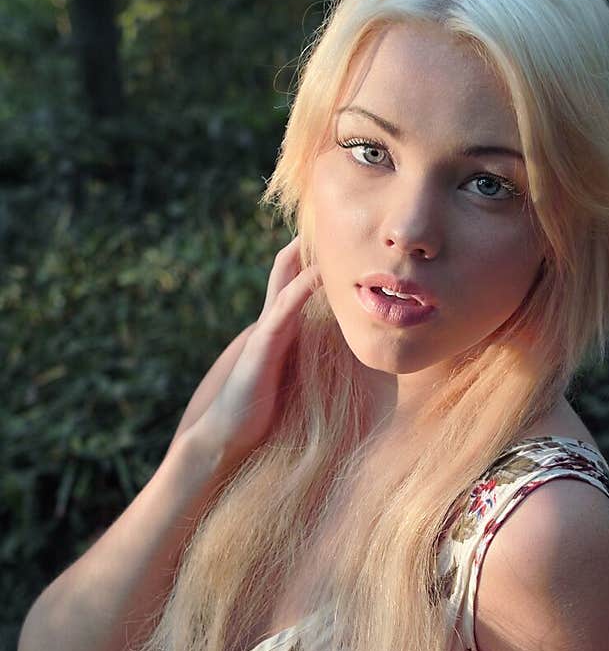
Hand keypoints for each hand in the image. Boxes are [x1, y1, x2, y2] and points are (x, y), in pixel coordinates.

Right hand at [190, 236, 321, 466]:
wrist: (229, 435)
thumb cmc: (262, 411)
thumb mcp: (291, 377)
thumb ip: (305, 359)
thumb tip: (334, 352)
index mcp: (282, 332)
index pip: (296, 286)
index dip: (313, 262)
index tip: (337, 239)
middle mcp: (273, 325)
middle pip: (287, 274)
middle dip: (303, 247)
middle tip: (325, 215)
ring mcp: (266, 333)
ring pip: (285, 284)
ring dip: (302, 257)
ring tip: (322, 230)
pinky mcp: (263, 347)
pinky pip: (284, 312)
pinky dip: (300, 289)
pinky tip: (317, 272)